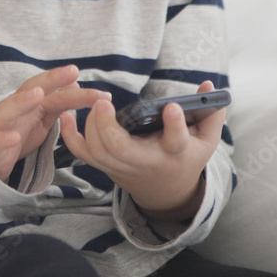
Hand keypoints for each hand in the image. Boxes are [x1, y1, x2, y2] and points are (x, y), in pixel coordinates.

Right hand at [0, 65, 111, 181]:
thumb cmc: (19, 133)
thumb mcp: (42, 118)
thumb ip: (56, 102)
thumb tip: (75, 84)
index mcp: (27, 102)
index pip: (48, 87)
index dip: (64, 80)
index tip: (81, 72)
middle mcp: (13, 109)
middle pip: (29, 90)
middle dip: (50, 80)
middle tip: (71, 71)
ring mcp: (0, 127)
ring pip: (7, 111)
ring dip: (22, 101)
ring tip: (38, 94)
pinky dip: (3, 139)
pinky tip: (14, 137)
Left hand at [59, 80, 224, 220]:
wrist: (166, 190)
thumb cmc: (186, 156)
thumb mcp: (206, 139)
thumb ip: (210, 112)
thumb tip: (207, 85)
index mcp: (174, 152)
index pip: (176, 142)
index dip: (175, 125)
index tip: (170, 107)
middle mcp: (146, 161)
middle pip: (121, 150)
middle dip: (108, 126)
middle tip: (102, 102)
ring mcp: (122, 166)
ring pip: (99, 151)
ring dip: (90, 126)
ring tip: (93, 102)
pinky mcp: (106, 166)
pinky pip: (82, 154)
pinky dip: (69, 137)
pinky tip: (65, 116)